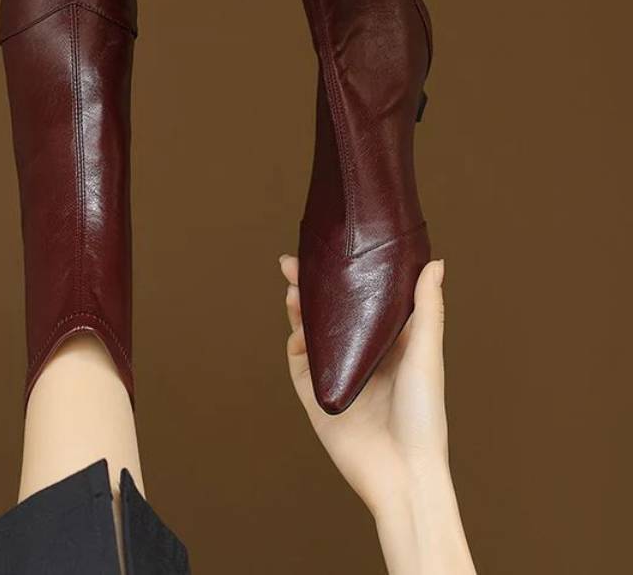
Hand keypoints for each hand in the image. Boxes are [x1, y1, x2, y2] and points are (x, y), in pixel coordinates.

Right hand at [281, 256, 475, 574]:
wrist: (401, 475)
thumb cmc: (424, 416)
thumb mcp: (427, 354)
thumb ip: (428, 309)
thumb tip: (435, 262)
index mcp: (391, 343)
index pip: (364, 298)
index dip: (346, 274)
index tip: (331, 250)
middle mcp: (362, 355)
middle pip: (330, 312)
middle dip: (311, 286)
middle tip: (292, 263)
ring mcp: (338, 375)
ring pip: (311, 332)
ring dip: (299, 309)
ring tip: (293, 288)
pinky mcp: (317, 397)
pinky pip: (299, 365)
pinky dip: (295, 344)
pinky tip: (296, 331)